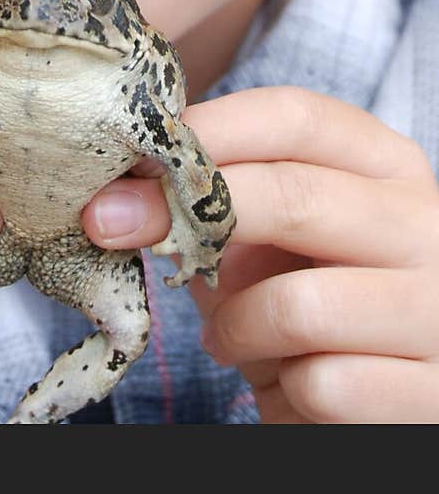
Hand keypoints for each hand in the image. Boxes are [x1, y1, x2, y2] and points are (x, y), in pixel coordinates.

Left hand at [82, 87, 438, 422]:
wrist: (380, 395)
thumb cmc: (309, 292)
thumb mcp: (269, 232)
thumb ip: (216, 195)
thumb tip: (122, 181)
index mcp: (387, 164)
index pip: (297, 116)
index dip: (207, 127)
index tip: (130, 152)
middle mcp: (426, 225)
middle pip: (295, 196)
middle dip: (182, 211)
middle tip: (105, 224)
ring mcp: (436, 312)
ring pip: (301, 306)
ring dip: (236, 327)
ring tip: (227, 336)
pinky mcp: (431, 393)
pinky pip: (323, 386)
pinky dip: (279, 389)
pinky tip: (284, 382)